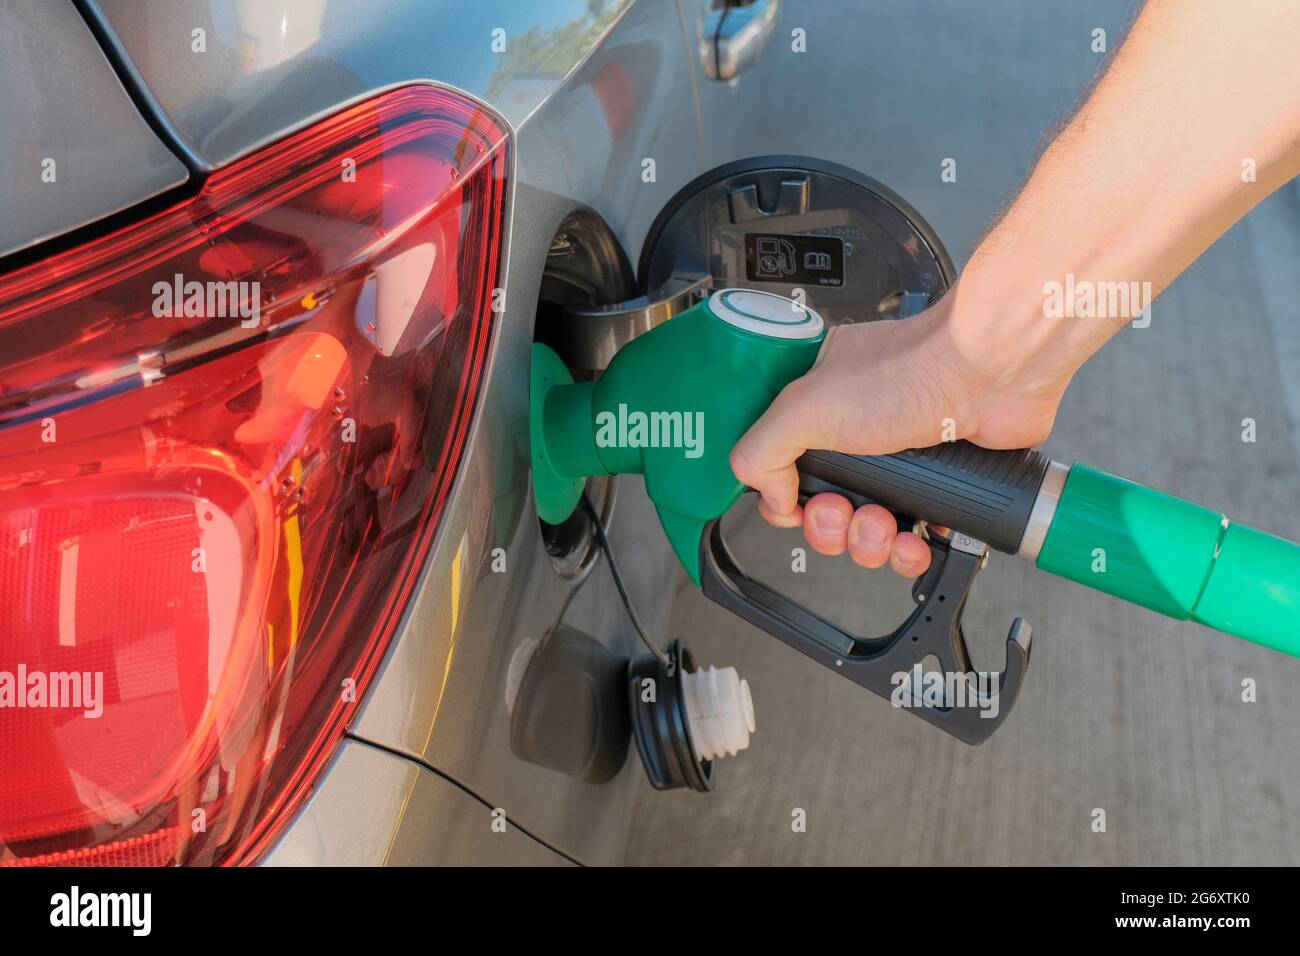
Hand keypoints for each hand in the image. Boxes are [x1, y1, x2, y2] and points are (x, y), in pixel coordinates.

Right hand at [729, 285, 1066, 576]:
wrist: (991, 375)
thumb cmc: (911, 371)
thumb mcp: (804, 406)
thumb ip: (762, 451)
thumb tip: (770, 497)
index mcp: (819, 406)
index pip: (784, 468)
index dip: (786, 499)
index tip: (797, 505)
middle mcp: (858, 431)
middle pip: (825, 508)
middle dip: (831, 527)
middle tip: (844, 513)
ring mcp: (901, 459)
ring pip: (867, 530)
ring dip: (869, 542)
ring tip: (885, 526)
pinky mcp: (940, 485)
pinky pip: (914, 538)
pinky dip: (910, 550)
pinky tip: (915, 541)